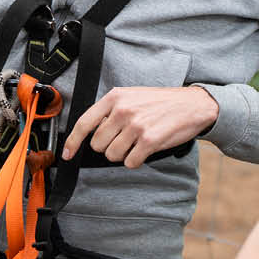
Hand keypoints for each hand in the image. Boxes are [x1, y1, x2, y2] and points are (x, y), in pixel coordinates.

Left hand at [61, 86, 218, 168]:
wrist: (192, 104)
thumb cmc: (160, 102)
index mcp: (115, 97)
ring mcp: (136, 125)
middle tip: (124, 139)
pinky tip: (145, 149)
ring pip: (113, 155)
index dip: (73, 141)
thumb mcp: (131, 96)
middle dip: (108, 147)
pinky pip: (130, 162)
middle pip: (98, 144)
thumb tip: (92, 133)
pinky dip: (136, 160)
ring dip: (124, 154)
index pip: (84, 122)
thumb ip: (110, 111)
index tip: (67, 154)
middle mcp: (123, 110)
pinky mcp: (149, 140)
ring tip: (137, 142)